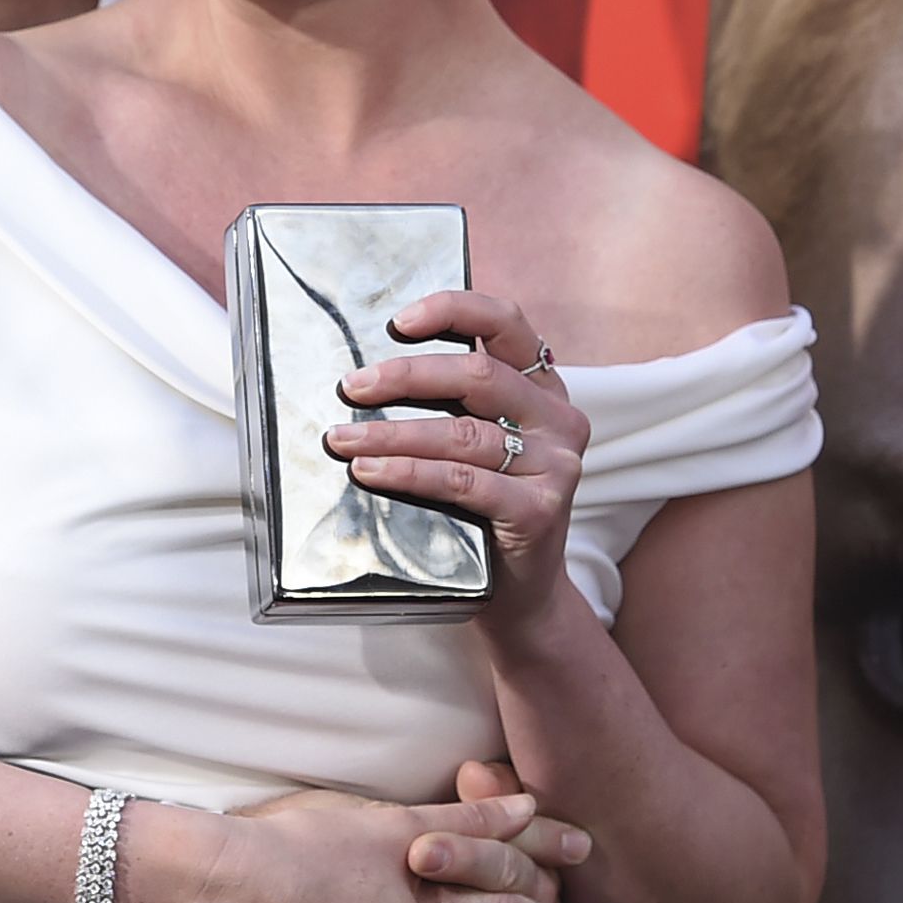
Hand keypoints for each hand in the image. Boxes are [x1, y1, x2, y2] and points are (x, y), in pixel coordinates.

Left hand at [324, 290, 586, 632]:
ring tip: (343, 438)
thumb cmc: (482, 507)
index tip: (398, 321)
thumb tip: (365, 373)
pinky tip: (371, 470)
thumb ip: (450, 404)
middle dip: (406, 377)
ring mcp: (556, 465)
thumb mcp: (476, 443)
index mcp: (542, 386)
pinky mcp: (540, 510)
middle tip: (352, 388)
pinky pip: (463, 482)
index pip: (505, 323)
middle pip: (478, 376)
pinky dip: (409, 473)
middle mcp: (559, 418)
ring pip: (463, 434)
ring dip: (392, 433)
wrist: (521, 592)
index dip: (453, 310)